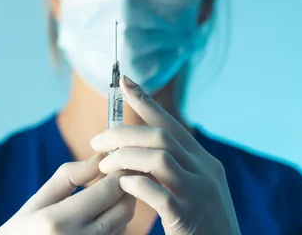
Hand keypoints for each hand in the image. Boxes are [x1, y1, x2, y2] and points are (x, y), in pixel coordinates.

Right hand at [0, 154, 135, 234]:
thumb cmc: (23, 230)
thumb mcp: (39, 200)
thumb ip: (69, 176)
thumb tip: (100, 158)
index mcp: (59, 220)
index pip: (109, 191)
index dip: (118, 173)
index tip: (115, 162)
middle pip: (123, 208)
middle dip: (125, 188)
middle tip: (115, 175)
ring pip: (124, 224)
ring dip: (121, 206)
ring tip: (104, 196)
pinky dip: (115, 224)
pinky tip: (99, 217)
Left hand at [90, 76, 240, 234]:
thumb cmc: (201, 226)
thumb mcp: (193, 189)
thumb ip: (172, 168)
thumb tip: (134, 148)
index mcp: (205, 162)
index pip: (172, 124)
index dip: (146, 101)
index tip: (123, 81)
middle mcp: (206, 172)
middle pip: (161, 136)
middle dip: (123, 133)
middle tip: (96, 140)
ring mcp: (199, 194)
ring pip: (159, 159)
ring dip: (124, 158)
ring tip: (103, 166)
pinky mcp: (189, 216)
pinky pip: (158, 193)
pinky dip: (135, 185)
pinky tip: (121, 186)